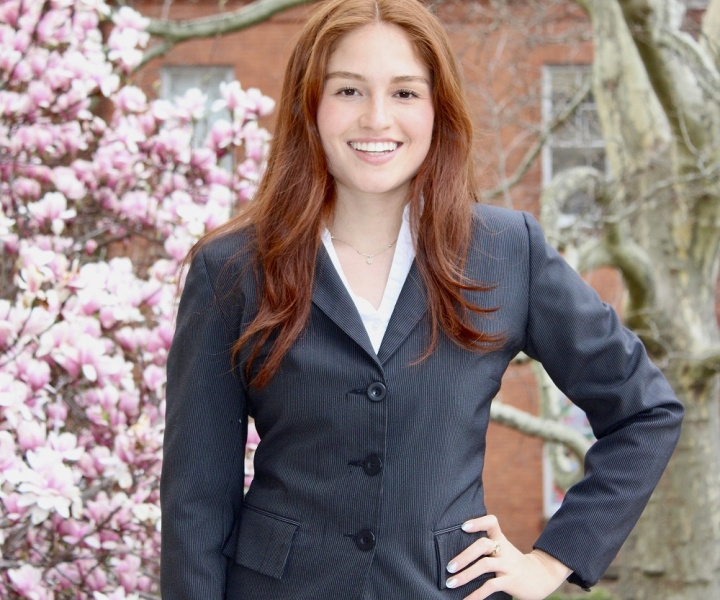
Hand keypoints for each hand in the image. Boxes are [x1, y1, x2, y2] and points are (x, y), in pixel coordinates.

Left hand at [445, 514, 571, 599]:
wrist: (542, 577)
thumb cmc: (513, 563)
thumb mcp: (503, 550)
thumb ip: (486, 546)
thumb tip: (456, 553)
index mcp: (501, 539)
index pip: (491, 522)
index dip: (478, 522)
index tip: (463, 527)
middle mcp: (504, 550)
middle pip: (483, 545)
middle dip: (464, 556)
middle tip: (449, 567)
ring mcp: (508, 565)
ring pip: (484, 565)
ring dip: (465, 575)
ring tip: (450, 583)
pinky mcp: (510, 581)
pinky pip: (490, 587)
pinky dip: (476, 595)